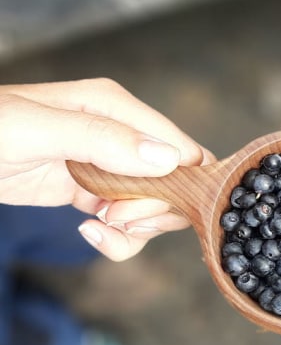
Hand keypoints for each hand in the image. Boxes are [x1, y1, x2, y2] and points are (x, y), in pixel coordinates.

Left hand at [0, 78, 213, 260]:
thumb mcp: (34, 131)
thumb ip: (101, 140)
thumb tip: (167, 159)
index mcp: (116, 107)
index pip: (181, 149)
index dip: (174, 186)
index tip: (136, 207)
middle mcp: (120, 134)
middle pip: (175, 183)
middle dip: (154, 211)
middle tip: (113, 218)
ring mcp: (107, 164)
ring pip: (155, 206)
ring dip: (136, 229)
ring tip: (99, 226)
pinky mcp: (91, 191)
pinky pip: (127, 221)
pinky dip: (118, 237)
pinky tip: (89, 231)